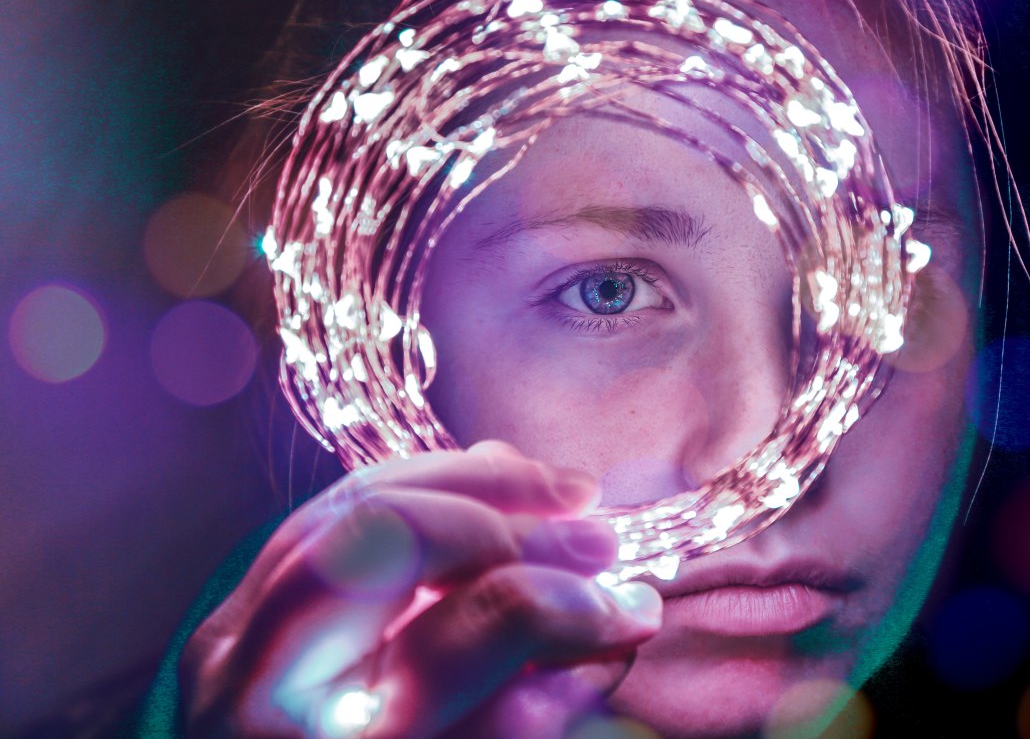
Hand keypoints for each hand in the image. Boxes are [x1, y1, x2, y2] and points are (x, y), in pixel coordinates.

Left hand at [180, 440, 661, 736]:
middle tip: (599, 540)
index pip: (468, 630)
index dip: (565, 605)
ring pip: (353, 498)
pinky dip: (421, 488)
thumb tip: (614, 625)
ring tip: (564, 494)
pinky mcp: (235, 607)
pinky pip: (331, 509)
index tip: (632, 613)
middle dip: (511, 519)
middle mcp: (259, 680)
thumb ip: (532, 713)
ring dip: (473, 482)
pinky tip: (490, 489)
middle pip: (385, 534)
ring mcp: (231, 634)